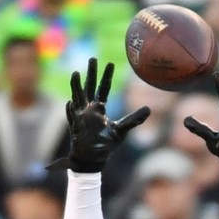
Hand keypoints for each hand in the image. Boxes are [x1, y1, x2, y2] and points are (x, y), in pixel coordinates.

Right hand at [62, 57, 150, 172]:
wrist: (93, 159)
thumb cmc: (105, 145)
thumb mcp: (121, 130)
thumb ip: (133, 119)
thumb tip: (148, 109)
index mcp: (99, 109)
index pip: (103, 89)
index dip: (106, 76)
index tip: (109, 63)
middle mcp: (89, 110)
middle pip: (89, 88)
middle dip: (91, 73)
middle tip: (93, 58)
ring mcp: (81, 117)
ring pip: (78, 98)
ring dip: (76, 86)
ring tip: (76, 73)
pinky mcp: (76, 127)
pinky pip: (72, 117)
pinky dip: (71, 110)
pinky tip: (70, 103)